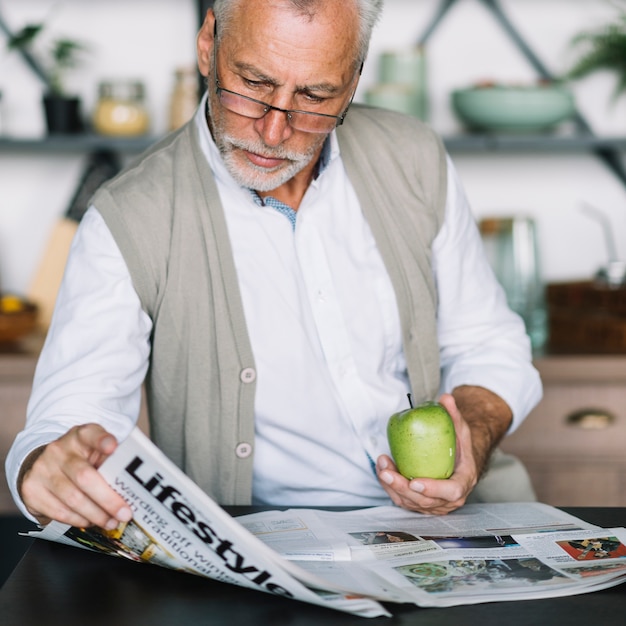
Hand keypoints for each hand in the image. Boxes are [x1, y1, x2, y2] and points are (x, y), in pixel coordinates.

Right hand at [18, 424, 132, 528]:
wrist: (44, 463)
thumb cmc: (80, 458)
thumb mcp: (95, 451)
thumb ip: (111, 460)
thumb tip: (133, 484)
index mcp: (80, 435)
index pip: (91, 434)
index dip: (102, 440)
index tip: (113, 447)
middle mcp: (59, 450)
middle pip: (84, 477)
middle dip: (108, 499)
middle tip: (124, 513)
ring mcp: (42, 469)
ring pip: (72, 499)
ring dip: (95, 515)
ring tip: (110, 521)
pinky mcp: (31, 489)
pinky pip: (59, 511)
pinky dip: (78, 520)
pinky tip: (90, 521)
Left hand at [376, 393, 478, 514]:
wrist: (459, 461)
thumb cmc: (459, 448)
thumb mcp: (460, 430)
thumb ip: (454, 416)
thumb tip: (446, 398)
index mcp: (463, 482)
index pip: (451, 492)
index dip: (433, 489)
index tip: (415, 482)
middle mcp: (448, 499)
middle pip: (425, 501)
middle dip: (402, 487)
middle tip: (387, 472)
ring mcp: (434, 504)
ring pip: (410, 502)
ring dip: (392, 486)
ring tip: (381, 466)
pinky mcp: (420, 503)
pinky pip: (402, 499)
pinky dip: (390, 487)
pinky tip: (382, 470)